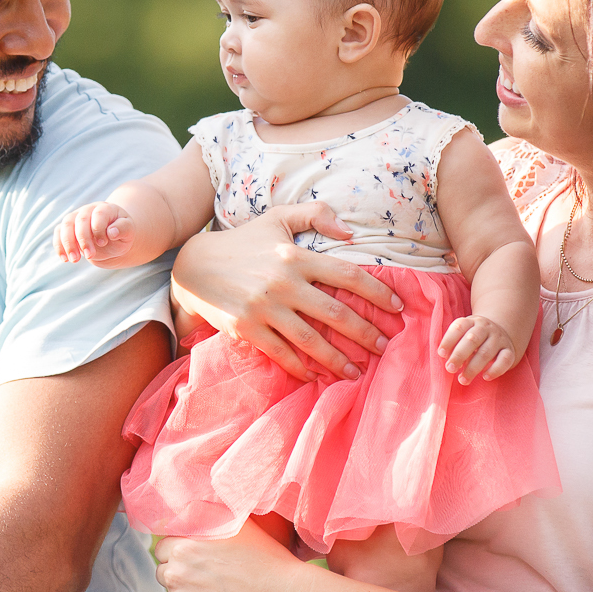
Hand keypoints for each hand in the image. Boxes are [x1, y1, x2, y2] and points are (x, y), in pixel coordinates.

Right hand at [54, 202, 133, 263]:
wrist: (111, 238)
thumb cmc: (120, 234)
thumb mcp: (128, 232)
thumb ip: (123, 229)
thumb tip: (112, 232)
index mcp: (105, 208)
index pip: (98, 214)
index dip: (98, 228)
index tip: (103, 244)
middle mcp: (89, 210)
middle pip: (81, 220)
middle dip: (83, 239)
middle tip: (90, 256)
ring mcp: (76, 217)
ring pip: (66, 225)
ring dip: (68, 243)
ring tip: (74, 260)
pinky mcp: (68, 227)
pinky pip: (58, 232)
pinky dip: (59, 245)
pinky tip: (64, 259)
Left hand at [154, 524, 307, 591]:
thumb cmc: (267, 560)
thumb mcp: (236, 525)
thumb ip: (204, 516)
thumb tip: (184, 511)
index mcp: (184, 546)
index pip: (162, 550)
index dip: (180, 555)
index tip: (198, 562)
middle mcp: (176, 575)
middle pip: (164, 576)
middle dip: (181, 578)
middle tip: (208, 583)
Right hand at [170, 204, 400, 380]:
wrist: (194, 266)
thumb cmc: (243, 242)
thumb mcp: (277, 218)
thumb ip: (315, 215)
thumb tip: (349, 231)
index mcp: (296, 255)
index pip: (347, 275)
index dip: (377, 292)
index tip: (398, 306)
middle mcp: (283, 283)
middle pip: (336, 313)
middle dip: (365, 333)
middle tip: (384, 346)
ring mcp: (264, 308)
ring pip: (311, 340)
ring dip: (338, 359)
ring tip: (357, 371)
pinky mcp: (247, 328)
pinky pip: (280, 353)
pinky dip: (300, 368)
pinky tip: (315, 376)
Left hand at [437, 315, 518, 383]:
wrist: (501, 332)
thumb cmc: (475, 338)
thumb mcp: (464, 334)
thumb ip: (455, 345)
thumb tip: (447, 359)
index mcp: (471, 321)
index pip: (459, 327)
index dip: (449, 341)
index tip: (441, 354)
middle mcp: (486, 328)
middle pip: (472, 340)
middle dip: (459, 355)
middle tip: (450, 369)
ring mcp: (499, 339)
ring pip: (486, 353)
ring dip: (473, 368)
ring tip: (463, 380)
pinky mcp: (509, 350)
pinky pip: (505, 360)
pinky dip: (495, 370)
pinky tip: (485, 377)